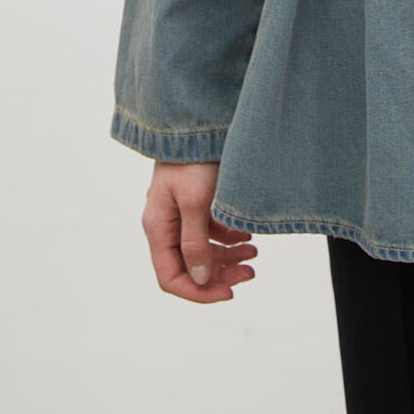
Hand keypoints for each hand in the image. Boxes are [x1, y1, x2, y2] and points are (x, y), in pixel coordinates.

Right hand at [142, 160, 257, 302]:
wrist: (198, 120)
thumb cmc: (193, 158)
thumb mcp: (195, 202)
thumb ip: (195, 242)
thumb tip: (199, 278)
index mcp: (158, 227)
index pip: (171, 277)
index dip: (198, 292)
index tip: (227, 293)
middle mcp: (166, 223)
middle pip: (190, 265)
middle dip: (219, 274)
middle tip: (250, 272)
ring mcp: (180, 211)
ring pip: (203, 248)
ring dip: (228, 255)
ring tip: (255, 251)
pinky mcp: (195, 199)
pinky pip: (210, 229)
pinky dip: (228, 236)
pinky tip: (246, 234)